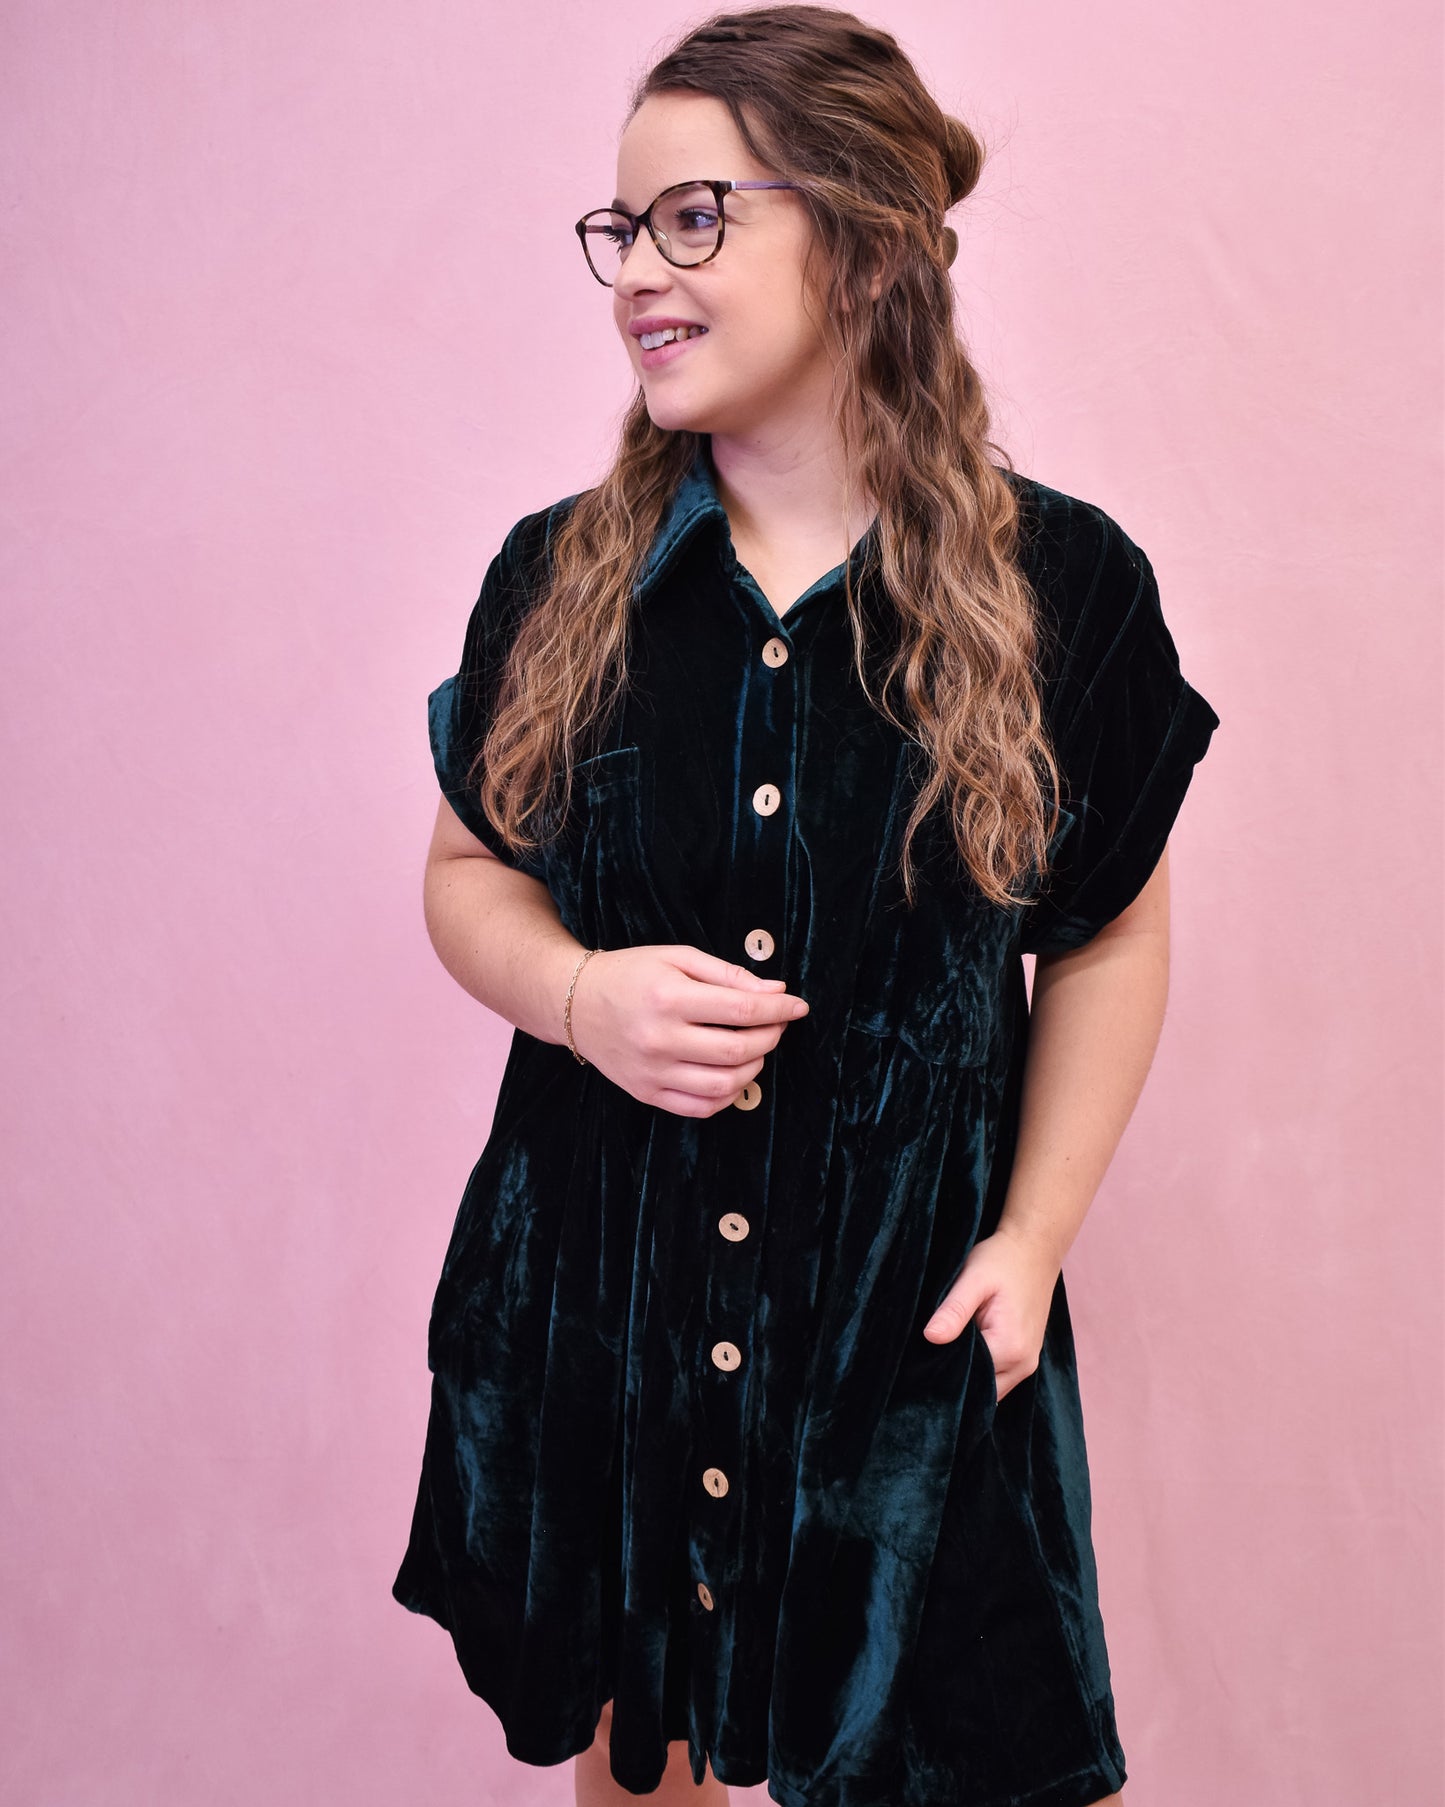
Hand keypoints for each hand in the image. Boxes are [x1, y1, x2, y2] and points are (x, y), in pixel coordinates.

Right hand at [567, 943, 809, 1116]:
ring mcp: (652, 1071)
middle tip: (777, 1024)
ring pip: (724, 1085)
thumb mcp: (677, 957)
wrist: (577, 1003)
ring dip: (754, 1067)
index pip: (741, 1008)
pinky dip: (728, 1096)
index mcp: (668, 996)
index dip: (779, 1009)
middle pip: (738, 1049)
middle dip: (771, 1037)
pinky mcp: (646, 1092)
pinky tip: (733, 1074)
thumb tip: (776, 992)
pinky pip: (700, 1107)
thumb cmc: (631, 973)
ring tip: (756, 1047)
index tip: (798, 1006)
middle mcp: (659, 1038)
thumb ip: (728, 974)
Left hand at [920, 1224, 1061, 1402]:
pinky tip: (961, 1352)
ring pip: (990, 1389)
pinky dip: (980, 1371)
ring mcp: (1027, 1363)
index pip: (968, 1380)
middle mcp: (1023, 1365)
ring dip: (968, 1377)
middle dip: (953, 1381)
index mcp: (1010, 1348)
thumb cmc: (1002, 1260)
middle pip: (980, 1392)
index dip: (941, 1373)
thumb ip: (954, 1310)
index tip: (919, 1363)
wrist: (1034, 1248)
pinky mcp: (1025, 1356)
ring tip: (941, 1357)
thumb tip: (930, 1337)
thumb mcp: (974, 1279)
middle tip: (923, 1364)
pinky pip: (998, 1378)